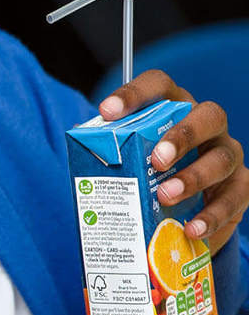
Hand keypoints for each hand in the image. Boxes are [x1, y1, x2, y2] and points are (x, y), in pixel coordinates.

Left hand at [99, 70, 247, 253]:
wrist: (184, 207)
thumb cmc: (149, 173)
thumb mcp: (130, 161)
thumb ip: (111, 155)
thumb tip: (80, 156)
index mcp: (174, 108)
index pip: (159, 85)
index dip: (134, 94)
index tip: (107, 112)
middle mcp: (208, 126)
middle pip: (208, 116)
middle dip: (183, 136)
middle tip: (156, 160)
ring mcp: (226, 154)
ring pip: (222, 158)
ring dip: (194, 178)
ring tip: (166, 197)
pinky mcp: (239, 186)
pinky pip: (235, 197)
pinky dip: (212, 215)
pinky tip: (191, 228)